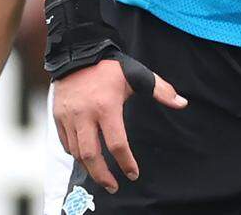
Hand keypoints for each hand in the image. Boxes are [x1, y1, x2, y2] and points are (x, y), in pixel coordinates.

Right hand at [52, 58, 185, 193]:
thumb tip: (183, 103)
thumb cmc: (112, 67)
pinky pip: (65, 143)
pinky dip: (75, 153)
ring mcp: (68, 117)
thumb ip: (161, 91)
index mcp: (107, 106)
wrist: (78, 53)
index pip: (117, 143)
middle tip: (113, 186)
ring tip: (102, 173)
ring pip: (76, 152)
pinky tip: (86, 157)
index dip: (126, 162)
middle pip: (91, 155)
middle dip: (102, 175)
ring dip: (89, 166)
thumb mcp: (138, 76)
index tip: (133, 174)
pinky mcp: (57, 116)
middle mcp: (85, 115)